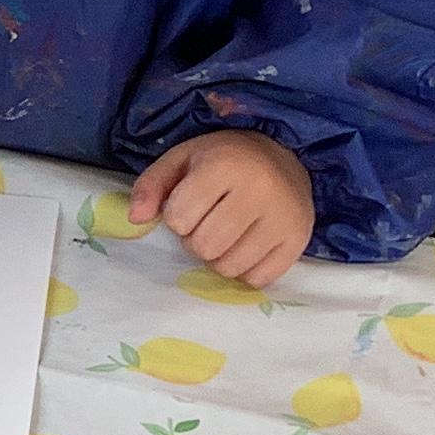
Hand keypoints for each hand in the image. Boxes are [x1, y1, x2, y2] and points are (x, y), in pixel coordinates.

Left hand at [128, 131, 313, 286]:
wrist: (282, 156)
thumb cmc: (224, 160)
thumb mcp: (181, 159)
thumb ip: (151, 185)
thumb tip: (136, 218)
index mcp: (226, 164)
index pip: (179, 218)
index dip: (177, 216)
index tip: (191, 202)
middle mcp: (260, 190)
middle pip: (204, 247)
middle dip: (197, 239)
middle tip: (209, 221)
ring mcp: (284, 218)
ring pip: (229, 268)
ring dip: (219, 257)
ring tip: (227, 233)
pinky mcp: (299, 241)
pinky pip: (257, 279)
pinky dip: (245, 269)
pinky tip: (247, 245)